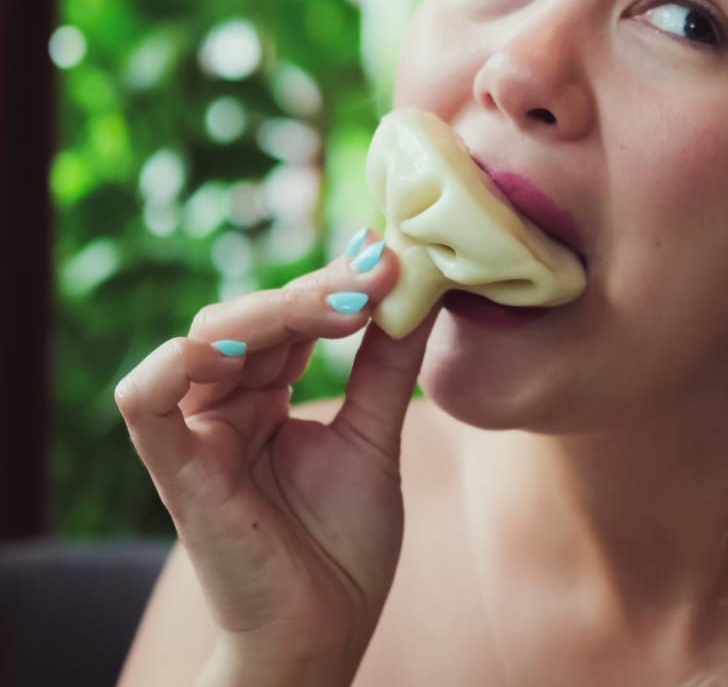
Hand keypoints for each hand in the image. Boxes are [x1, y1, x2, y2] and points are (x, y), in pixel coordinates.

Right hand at [115, 231, 433, 677]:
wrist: (323, 633)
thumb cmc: (342, 547)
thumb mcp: (374, 438)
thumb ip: (386, 366)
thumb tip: (417, 288)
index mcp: (268, 396)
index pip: (294, 319)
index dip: (338, 285)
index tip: (393, 258)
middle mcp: (229, 405)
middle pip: (255, 319)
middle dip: (318, 289)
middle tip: (379, 270)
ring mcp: (200, 434)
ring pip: (208, 340)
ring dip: (273, 311)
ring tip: (342, 303)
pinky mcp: (177, 469)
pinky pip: (146, 401)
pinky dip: (177, 364)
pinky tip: (239, 344)